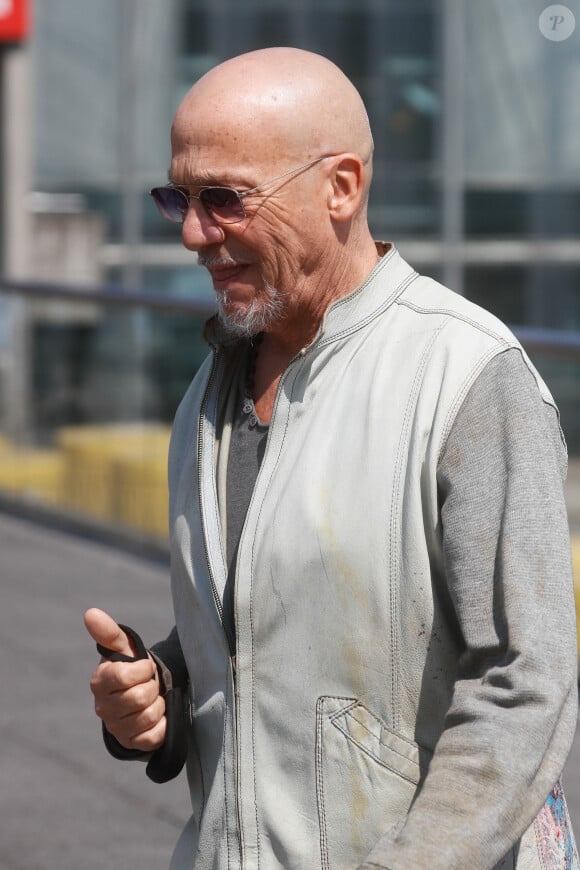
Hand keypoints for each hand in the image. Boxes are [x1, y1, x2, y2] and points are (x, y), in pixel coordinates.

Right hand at [84, 608, 166, 751]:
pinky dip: (161, 726)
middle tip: (151, 684)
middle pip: (139, 697)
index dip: (143, 670)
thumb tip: (90, 613)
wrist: (143, 694)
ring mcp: (116, 727)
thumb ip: (109, 632)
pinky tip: (157, 717)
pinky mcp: (130, 744)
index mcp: (100, 682)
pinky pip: (152, 737)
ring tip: (154, 699)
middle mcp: (103, 707)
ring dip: (159, 705)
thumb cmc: (133, 667)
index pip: (123, 676)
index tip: (146, 667)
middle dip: (153, 687)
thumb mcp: (125, 648)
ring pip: (148, 717)